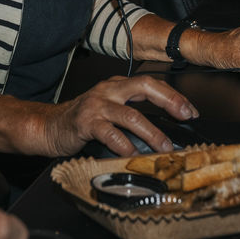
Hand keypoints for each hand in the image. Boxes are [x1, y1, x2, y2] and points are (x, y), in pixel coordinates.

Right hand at [38, 75, 198, 156]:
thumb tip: (166, 133)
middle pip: (145, 87)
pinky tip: (132, 155)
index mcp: (117, 86)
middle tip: (185, 117)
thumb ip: (133, 115)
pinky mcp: (85, 122)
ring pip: (131, 115)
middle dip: (169, 101)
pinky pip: (109, 133)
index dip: (173, 96)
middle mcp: (109, 90)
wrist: (49, 126)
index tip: (190, 112)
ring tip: (164, 147)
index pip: (151, 83)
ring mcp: (97, 105)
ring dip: (152, 132)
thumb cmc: (83, 122)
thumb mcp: (110, 112)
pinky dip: (124, 146)